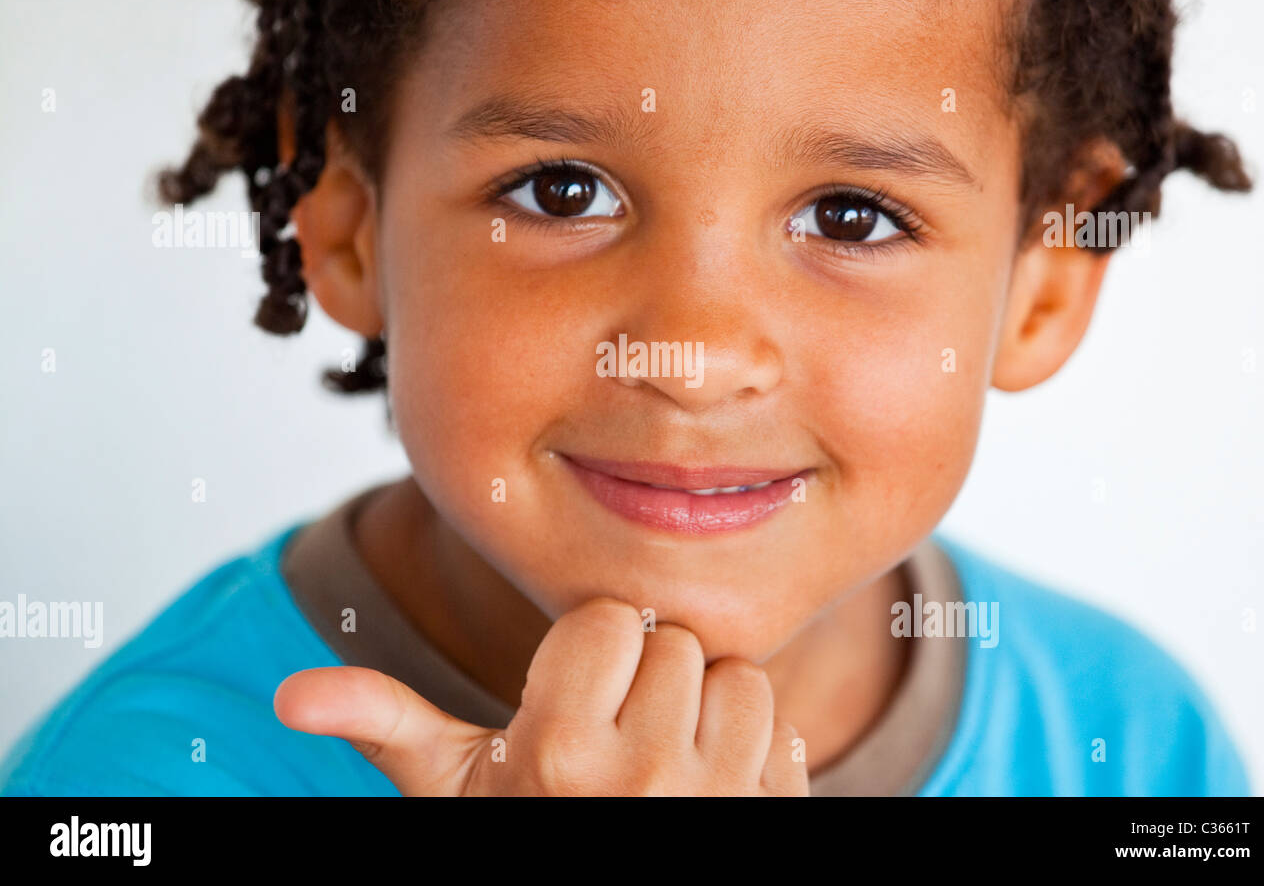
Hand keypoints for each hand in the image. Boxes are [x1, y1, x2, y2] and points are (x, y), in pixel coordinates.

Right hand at [274, 596, 808, 794]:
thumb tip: (290, 694)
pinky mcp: (775, 816)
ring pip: (736, 678)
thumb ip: (386, 726)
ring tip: (662, 760)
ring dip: (705, 710)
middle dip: (646, 679)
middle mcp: (643, 779)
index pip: (608, 619)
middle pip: (672, 644)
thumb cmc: (522, 835)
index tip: (574, 702)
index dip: (589, 654)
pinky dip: (754, 749)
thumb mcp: (453, 791)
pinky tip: (708, 786)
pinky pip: (781, 728)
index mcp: (556, 754)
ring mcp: (718, 802)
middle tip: (617, 735)